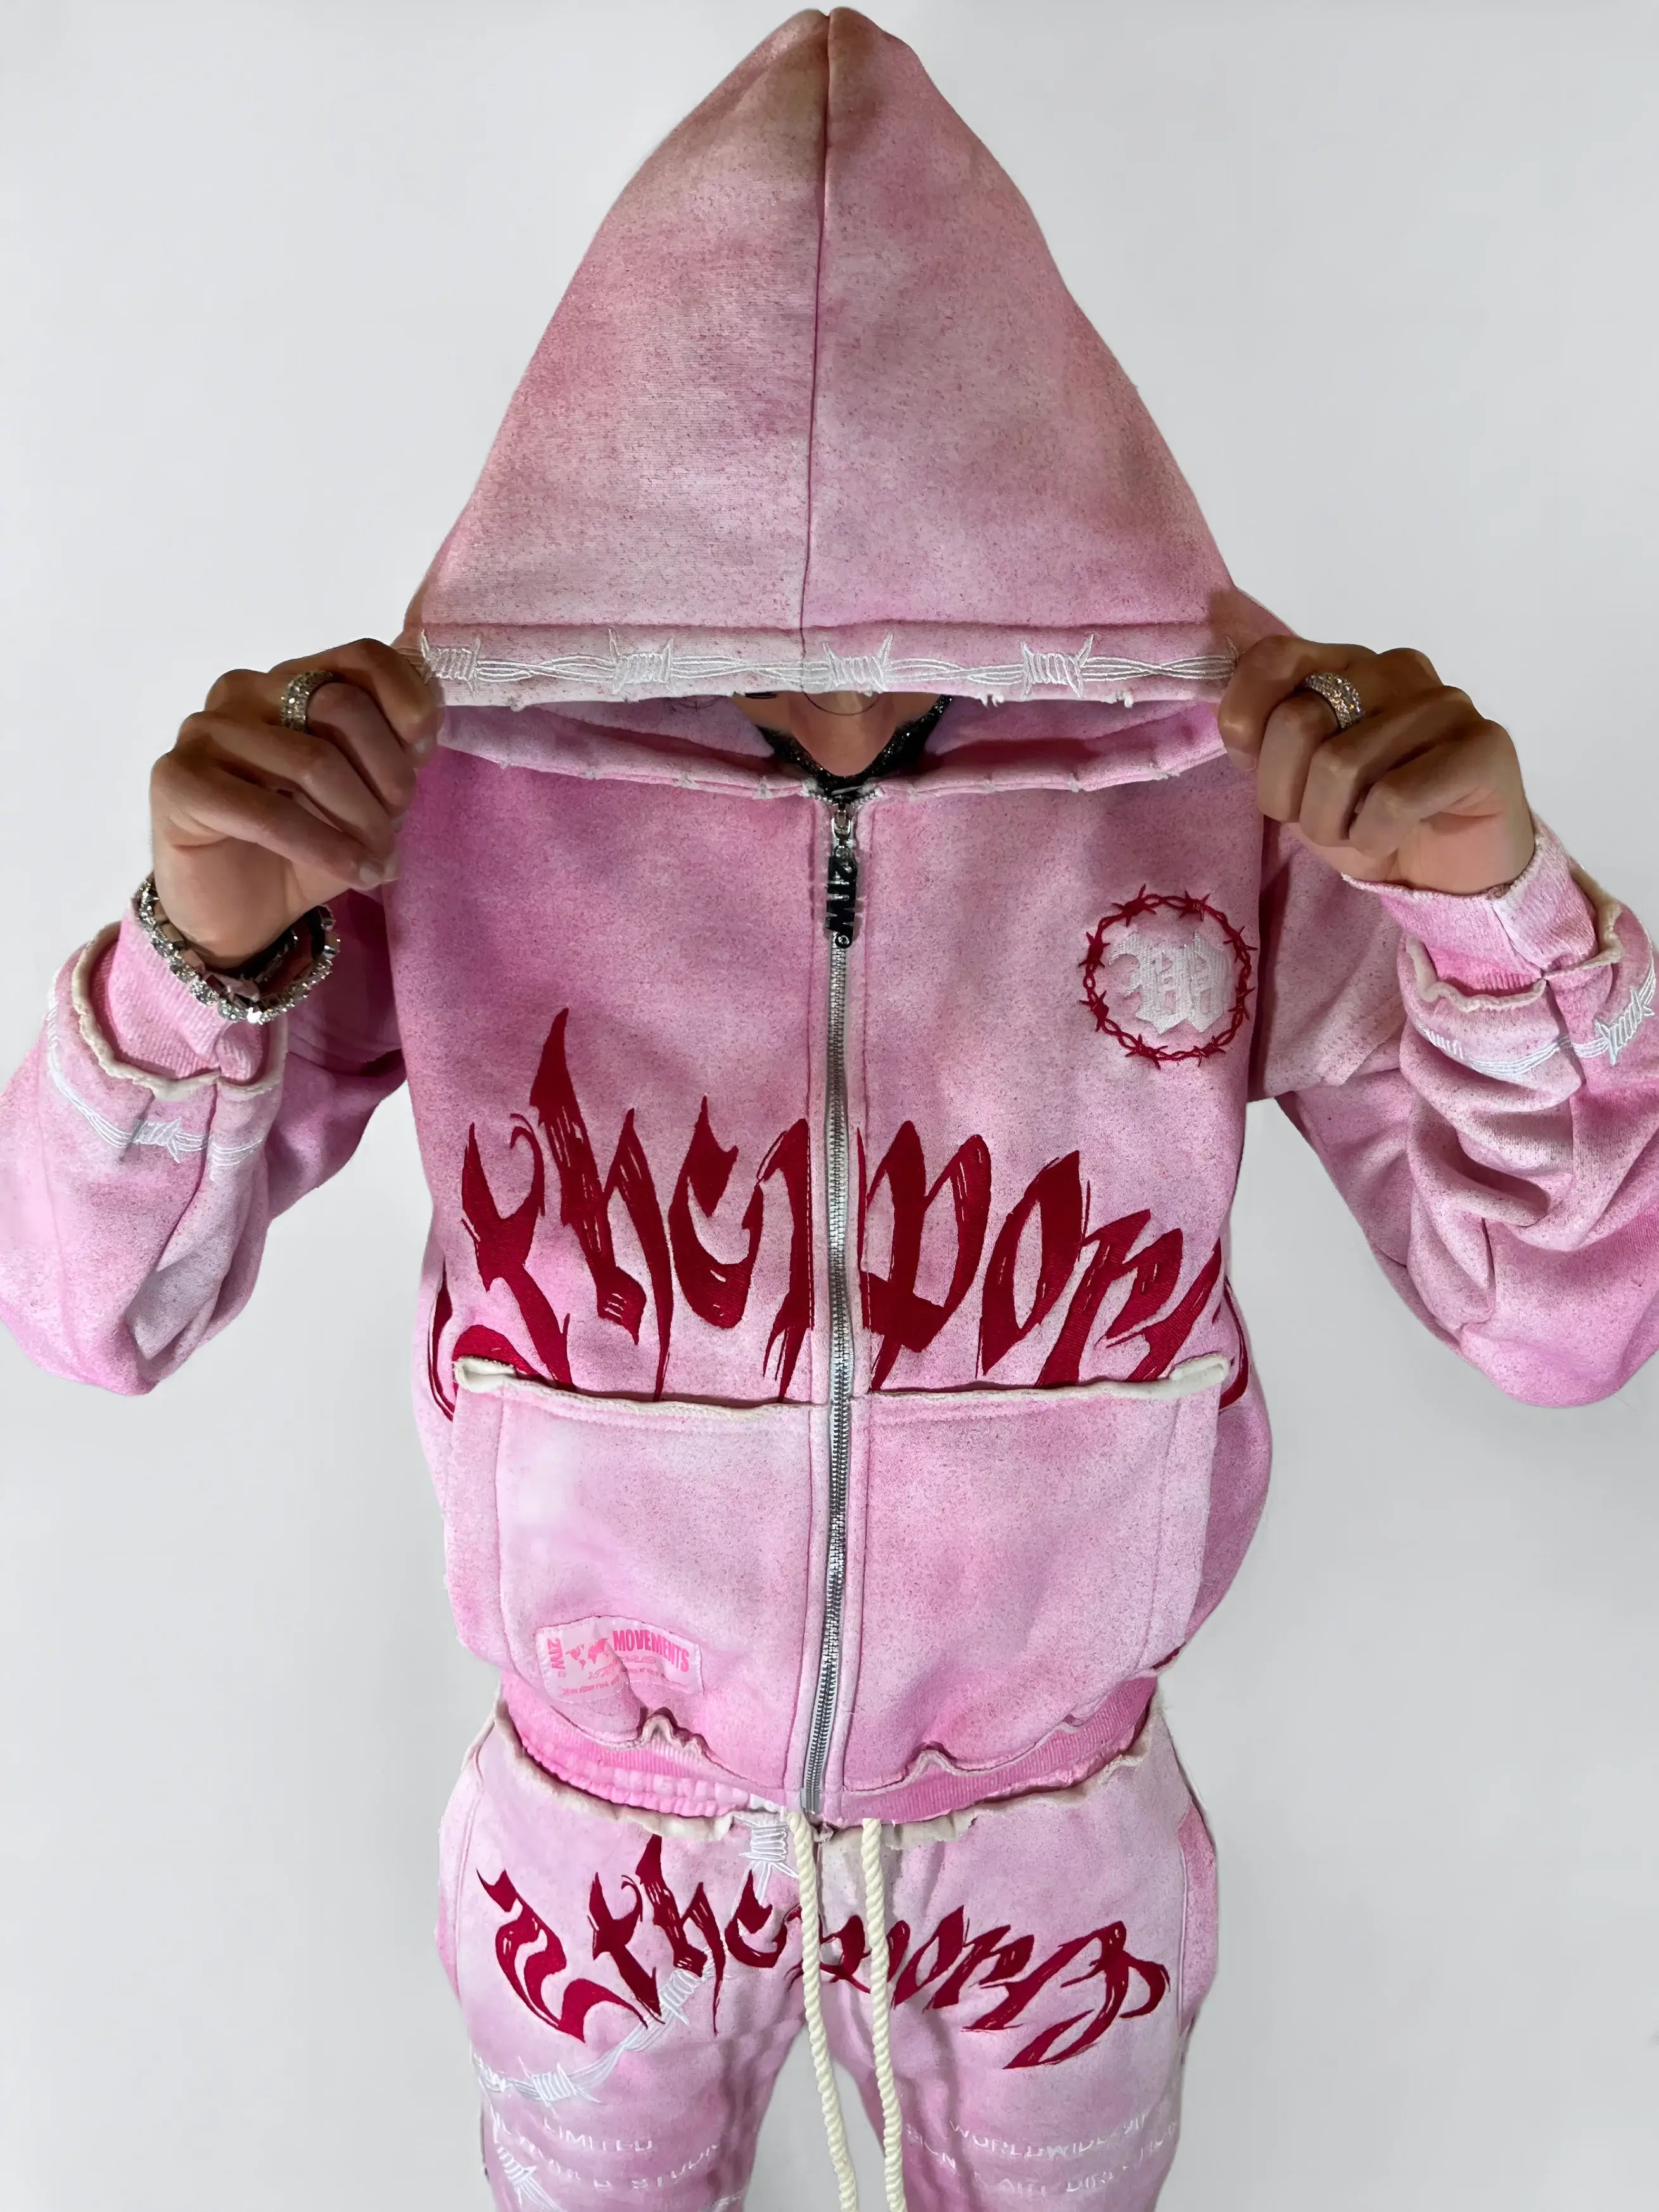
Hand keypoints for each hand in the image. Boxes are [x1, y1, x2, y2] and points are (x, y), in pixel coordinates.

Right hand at [150, 640, 442, 965]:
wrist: (240, 914)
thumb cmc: (306, 851)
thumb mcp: (365, 798)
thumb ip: (389, 753)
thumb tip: (422, 729)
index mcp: (293, 681)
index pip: (363, 657)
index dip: (408, 703)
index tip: (423, 756)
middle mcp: (245, 691)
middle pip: (341, 706)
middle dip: (387, 777)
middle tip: (393, 831)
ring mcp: (205, 729)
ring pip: (312, 760)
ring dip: (361, 823)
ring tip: (377, 864)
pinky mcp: (177, 779)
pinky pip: (268, 811)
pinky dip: (323, 847)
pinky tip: (354, 872)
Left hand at [1216, 625, 1534, 894]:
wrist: (1444, 874)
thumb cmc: (1364, 821)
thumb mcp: (1294, 781)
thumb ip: (1264, 737)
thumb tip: (1232, 713)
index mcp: (1345, 664)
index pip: (1271, 659)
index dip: (1246, 725)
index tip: (1266, 774)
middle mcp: (1395, 669)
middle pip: (1298, 721)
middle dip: (1289, 795)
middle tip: (1320, 820)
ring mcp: (1444, 702)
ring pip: (1341, 765)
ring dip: (1332, 824)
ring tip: (1358, 833)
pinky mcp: (1484, 745)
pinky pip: (1394, 798)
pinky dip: (1374, 836)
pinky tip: (1388, 839)